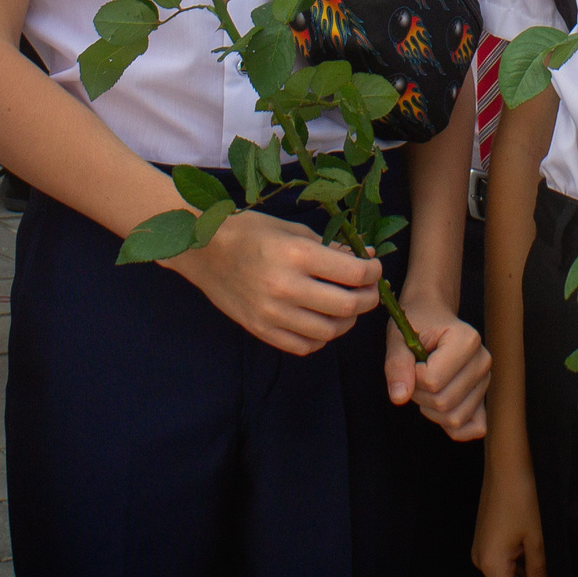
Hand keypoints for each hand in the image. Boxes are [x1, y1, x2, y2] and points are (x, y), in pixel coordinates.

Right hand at [165, 209, 380, 355]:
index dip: (373, 272)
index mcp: (297, 255)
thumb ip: (332, 247)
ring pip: (330, 331)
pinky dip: (321, 338)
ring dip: (347, 321)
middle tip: (368, 290)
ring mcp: (272, 313)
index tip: (373, 268)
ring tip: (346, 306)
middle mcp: (286, 287)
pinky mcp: (261, 330)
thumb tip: (368, 258)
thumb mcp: (293, 230)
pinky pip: (304, 346)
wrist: (203, 251)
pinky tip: (320, 321)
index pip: (354, 273)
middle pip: (348, 306)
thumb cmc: (250, 232)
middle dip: (368, 298)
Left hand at [385, 296, 489, 439]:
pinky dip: (454, 426)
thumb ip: (397, 365)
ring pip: (455, 418)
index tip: (412, 359)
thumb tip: (399, 398)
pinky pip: (475, 427)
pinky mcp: (483, 396)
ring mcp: (485, 381)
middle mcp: (482, 361)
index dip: (412, 376)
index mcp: (466, 340)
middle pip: (444, 402)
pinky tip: (438, 410)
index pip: (432, 380)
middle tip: (415, 373)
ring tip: (427, 385)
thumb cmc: (417, 324)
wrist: (433, 315)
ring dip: (431, 409)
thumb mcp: (399, 337)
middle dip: (419, 394)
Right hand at [474, 453, 552, 576]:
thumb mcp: (538, 537)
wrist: (508, 460)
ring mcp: (485, 545)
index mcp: (490, 563)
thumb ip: (541, 571)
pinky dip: (525, 564)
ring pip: (510, 576)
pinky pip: (508, 559)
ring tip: (555, 571)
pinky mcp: (491, 534)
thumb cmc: (522, 494)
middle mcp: (482, 557)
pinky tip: (543, 555)